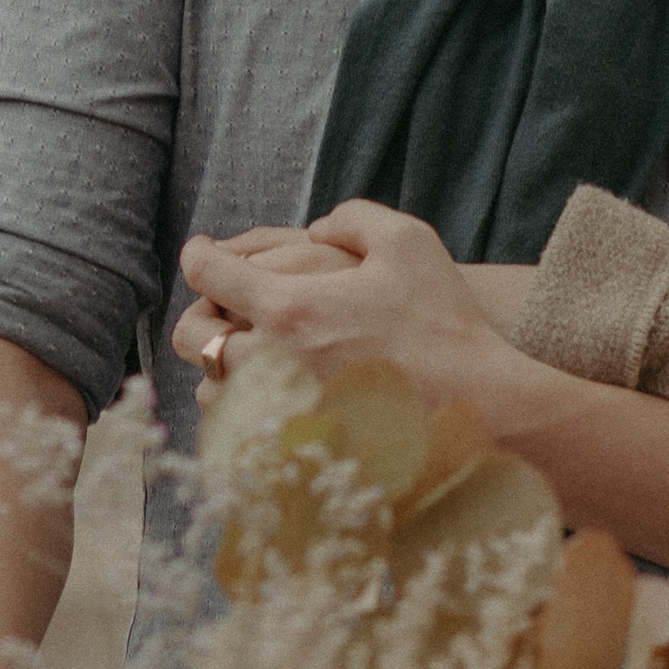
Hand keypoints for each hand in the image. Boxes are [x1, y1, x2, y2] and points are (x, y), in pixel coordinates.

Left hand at [177, 202, 520, 411]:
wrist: (476, 407)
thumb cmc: (443, 323)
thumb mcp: (409, 241)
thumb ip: (352, 219)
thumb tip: (316, 230)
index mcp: (289, 307)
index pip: (208, 273)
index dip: (199, 254)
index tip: (203, 252)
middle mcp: (269, 361)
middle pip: (192, 336)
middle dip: (200, 314)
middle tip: (221, 307)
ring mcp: (276, 412)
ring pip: (209, 388)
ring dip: (222, 366)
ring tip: (251, 355)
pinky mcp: (289, 450)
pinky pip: (238, 430)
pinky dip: (242, 408)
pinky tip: (271, 394)